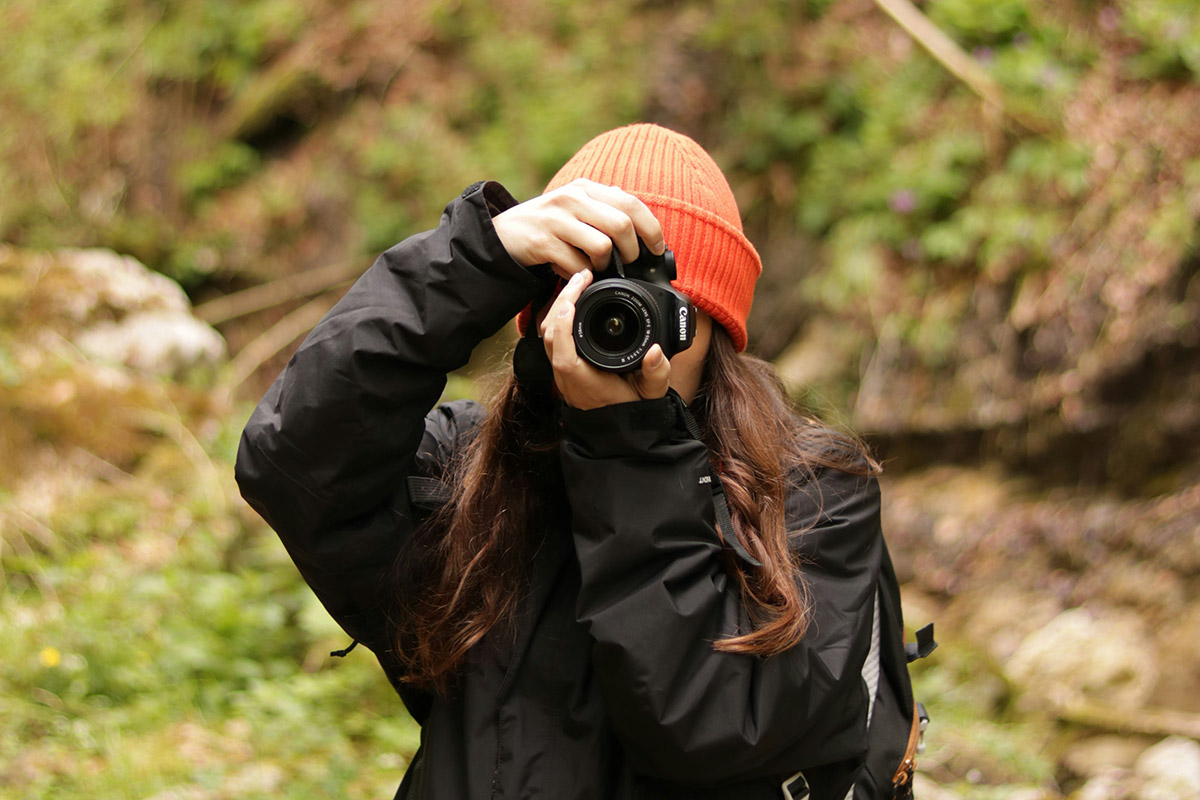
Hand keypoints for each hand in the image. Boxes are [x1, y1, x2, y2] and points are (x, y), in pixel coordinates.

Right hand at [493, 178, 665, 280]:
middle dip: (632, 252)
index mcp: (585, 187)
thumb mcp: (574, 208)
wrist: (501, 235)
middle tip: (627, 264)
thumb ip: (604, 208)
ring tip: (594, 267)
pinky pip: (578, 265)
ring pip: (602, 246)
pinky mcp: (543, 242)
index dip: (651, 229)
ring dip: (604, 265)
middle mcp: (572, 197)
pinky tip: (571, 271)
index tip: (657, 250)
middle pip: (622, 225)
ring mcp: (556, 219)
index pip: (631, 203)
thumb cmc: (547, 226)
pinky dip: (581, 275)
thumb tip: (641, 222)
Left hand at [540, 270, 671, 409]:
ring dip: (560, 306)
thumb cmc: (632, 409)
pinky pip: (555, 336)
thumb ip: (657, 374)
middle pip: (549, 334)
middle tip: (583, 277)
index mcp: (583, 381)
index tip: (574, 297)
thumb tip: (655, 351)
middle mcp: (567, 376)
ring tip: (580, 283)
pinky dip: (561, 315)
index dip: (563, 322)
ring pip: (548, 333)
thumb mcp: (652, 394)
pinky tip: (576, 300)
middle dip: (561, 301)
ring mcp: (562, 370)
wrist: (620, 428)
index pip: (562, 350)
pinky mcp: (564, 364)